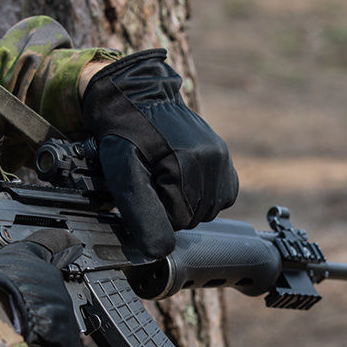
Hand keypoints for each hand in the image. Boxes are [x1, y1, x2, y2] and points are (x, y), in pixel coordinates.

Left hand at [81, 49, 238, 257]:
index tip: (140, 189)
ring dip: (184, 200)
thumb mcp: (122, 174)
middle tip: (149, 179)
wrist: (136, 96)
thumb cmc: (121, 133)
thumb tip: (160, 250)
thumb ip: (141, 213)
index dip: (152, 213)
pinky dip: (201, 193)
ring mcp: (222, 159)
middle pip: (192, 217)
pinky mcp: (225, 157)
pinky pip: (220, 195)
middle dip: (168, 206)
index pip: (175, 224)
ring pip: (207, 209)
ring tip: (163, 175)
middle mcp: (211, 162)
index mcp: (186, 168)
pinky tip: (182, 176)